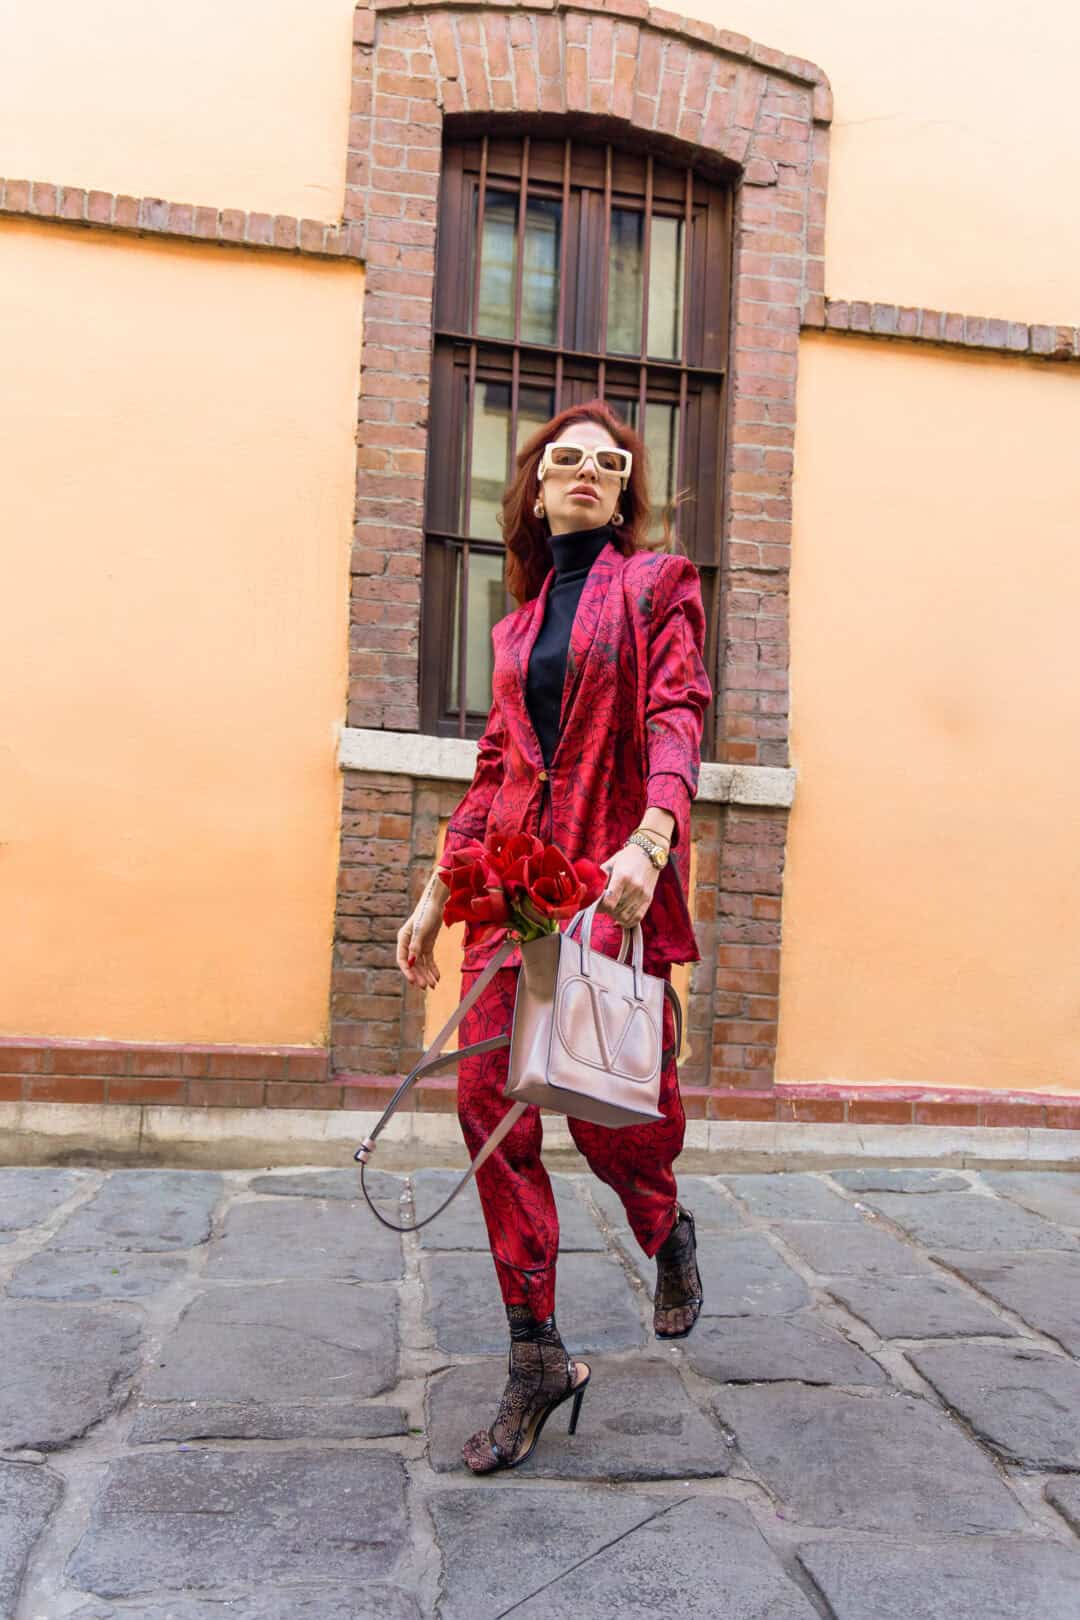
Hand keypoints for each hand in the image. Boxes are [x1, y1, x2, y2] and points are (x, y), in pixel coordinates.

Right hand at [396, 872, 446, 988]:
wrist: (437, 903)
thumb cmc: (426, 913)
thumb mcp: (421, 930)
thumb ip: (416, 946)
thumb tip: (411, 962)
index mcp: (403, 939)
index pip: (402, 960)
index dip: (407, 971)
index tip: (414, 981)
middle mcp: (409, 944)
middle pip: (412, 964)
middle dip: (419, 976)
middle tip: (425, 987)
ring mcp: (418, 945)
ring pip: (421, 964)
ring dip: (426, 975)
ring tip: (433, 985)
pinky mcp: (427, 945)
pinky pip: (429, 960)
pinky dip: (433, 968)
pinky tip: (437, 977)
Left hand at [596, 843, 659, 929]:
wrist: (648, 852)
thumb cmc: (626, 857)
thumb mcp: (610, 864)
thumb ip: (600, 879)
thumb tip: (588, 893)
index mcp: (622, 877)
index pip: (609, 902)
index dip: (599, 907)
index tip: (594, 904)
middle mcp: (634, 887)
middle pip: (616, 911)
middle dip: (606, 911)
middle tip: (601, 906)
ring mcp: (643, 894)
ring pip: (625, 917)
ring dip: (615, 916)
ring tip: (611, 909)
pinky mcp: (648, 899)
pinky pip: (637, 918)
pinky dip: (627, 922)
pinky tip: (619, 919)